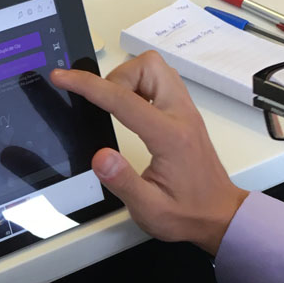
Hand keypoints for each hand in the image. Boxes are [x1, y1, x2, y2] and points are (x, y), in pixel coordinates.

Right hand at [51, 52, 248, 254]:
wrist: (220, 216)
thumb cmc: (188, 213)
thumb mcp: (150, 210)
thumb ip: (123, 182)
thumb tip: (100, 156)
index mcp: (170, 137)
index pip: (123, 99)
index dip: (87, 85)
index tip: (63, 77)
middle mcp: (182, 115)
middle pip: (147, 67)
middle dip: (116, 76)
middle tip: (101, 103)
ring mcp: (186, 111)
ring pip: (156, 68)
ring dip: (129, 79)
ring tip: (114, 107)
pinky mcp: (185, 113)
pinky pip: (161, 81)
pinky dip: (140, 86)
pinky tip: (130, 109)